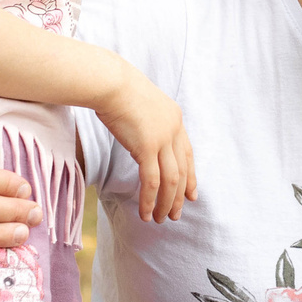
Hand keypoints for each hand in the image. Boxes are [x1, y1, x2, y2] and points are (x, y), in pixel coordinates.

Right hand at [93, 65, 196, 222]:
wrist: (110, 82)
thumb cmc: (117, 89)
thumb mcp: (141, 105)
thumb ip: (148, 122)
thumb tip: (142, 137)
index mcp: (175, 119)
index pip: (187, 154)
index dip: (190, 176)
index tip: (191, 194)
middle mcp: (173, 130)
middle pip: (182, 170)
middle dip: (179, 196)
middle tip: (175, 215)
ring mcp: (162, 138)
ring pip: (171, 180)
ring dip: (165, 203)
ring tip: (159, 219)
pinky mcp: (147, 146)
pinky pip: (152, 181)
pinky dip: (149, 199)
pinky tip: (145, 212)